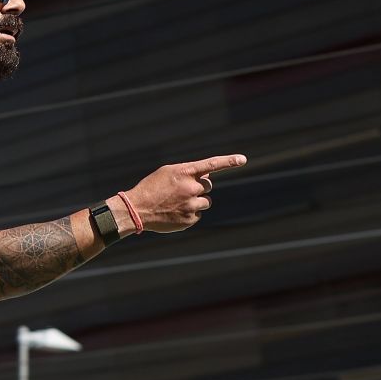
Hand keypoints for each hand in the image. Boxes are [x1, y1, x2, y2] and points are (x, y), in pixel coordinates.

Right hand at [120, 153, 246, 232]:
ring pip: (206, 201)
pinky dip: (190, 213)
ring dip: (196, 201)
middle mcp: (190, 188)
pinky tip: (175, 212)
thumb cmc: (151, 188)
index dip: (228, 161)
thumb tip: (207, 177)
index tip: (243, 159)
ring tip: (178, 203)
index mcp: (184, 172)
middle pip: (208, 185)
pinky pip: (198, 214)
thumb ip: (188, 172)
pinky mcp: (190, 220)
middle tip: (182, 191)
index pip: (211, 165)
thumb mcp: (167, 173)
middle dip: (199, 187)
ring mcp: (191, 205)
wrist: (137, 210)